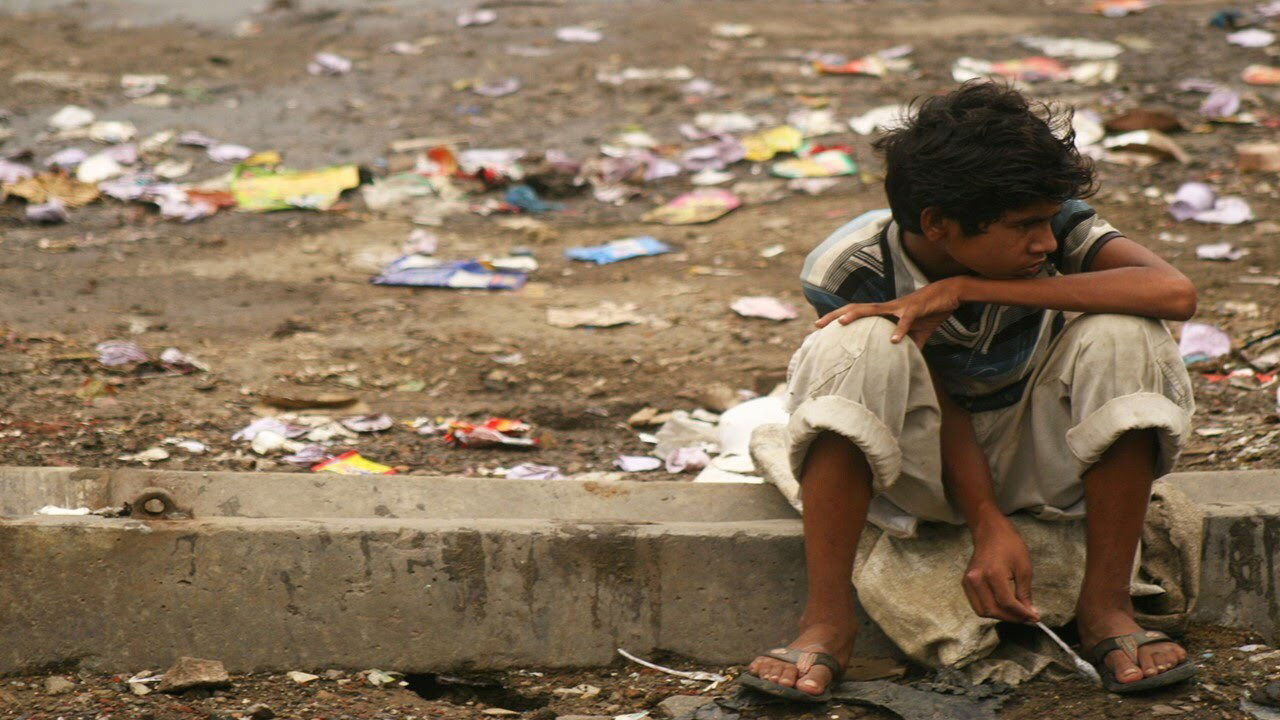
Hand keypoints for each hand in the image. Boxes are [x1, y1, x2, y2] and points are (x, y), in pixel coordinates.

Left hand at [814, 277, 963, 346]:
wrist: (949, 294)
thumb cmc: (929, 312)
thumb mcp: (916, 333)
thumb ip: (907, 347)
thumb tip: (902, 364)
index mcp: (884, 313)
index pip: (856, 314)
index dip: (838, 320)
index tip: (820, 328)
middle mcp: (887, 307)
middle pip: (855, 309)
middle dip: (835, 315)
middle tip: (816, 324)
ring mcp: (899, 307)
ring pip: (873, 309)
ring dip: (856, 315)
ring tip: (841, 323)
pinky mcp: (915, 308)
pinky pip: (905, 320)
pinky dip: (899, 329)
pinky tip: (893, 341)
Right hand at [961, 520, 1039, 623]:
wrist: (990, 532)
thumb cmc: (1009, 545)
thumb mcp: (1024, 567)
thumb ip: (1025, 592)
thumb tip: (1030, 612)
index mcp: (993, 574)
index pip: (1007, 603)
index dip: (1022, 614)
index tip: (1034, 619)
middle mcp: (977, 580)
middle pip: (993, 610)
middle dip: (1011, 618)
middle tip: (1026, 618)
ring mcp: (968, 582)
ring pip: (982, 611)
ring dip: (1000, 616)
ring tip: (1015, 613)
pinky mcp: (965, 583)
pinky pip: (977, 604)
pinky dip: (990, 609)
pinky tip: (1003, 606)